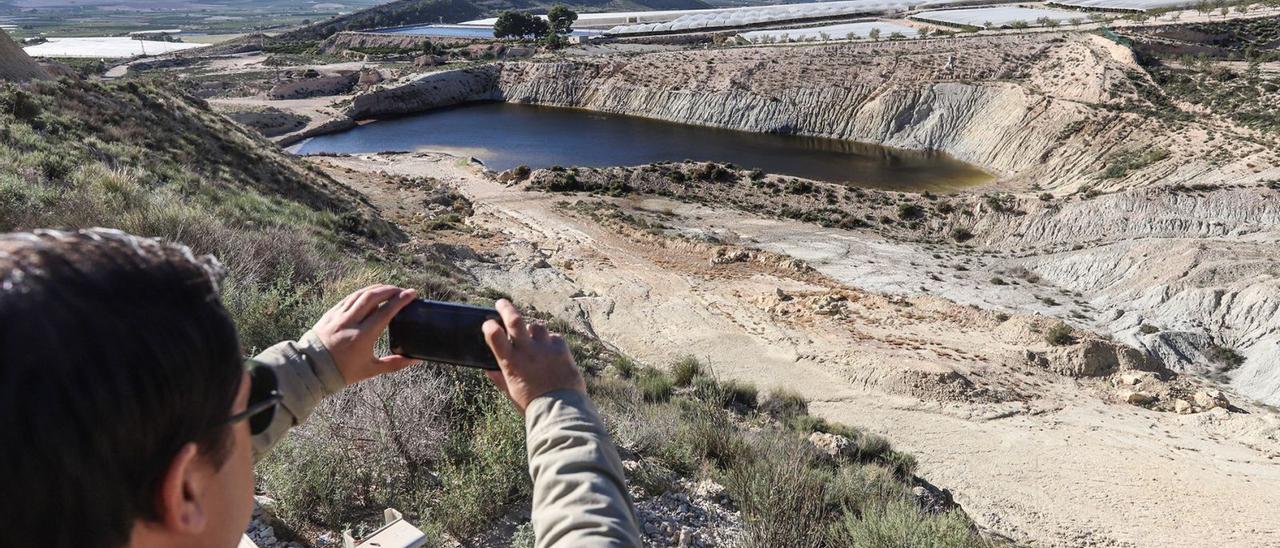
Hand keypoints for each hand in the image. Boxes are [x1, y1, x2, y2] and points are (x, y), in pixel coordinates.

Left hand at [312, 284, 419, 384]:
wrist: (312, 369)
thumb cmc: (343, 371)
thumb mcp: (371, 370)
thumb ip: (394, 364)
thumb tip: (415, 359)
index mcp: (362, 336)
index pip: (385, 312)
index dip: (400, 300)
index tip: (412, 293)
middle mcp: (350, 323)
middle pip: (372, 297)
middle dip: (389, 290)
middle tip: (401, 290)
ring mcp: (338, 316)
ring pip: (360, 294)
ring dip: (376, 289)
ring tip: (388, 289)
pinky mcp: (330, 314)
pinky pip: (349, 298)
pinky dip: (362, 293)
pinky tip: (370, 293)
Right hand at [482, 299, 585, 413]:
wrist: (560, 410)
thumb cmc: (532, 405)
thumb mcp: (512, 393)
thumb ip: (500, 379)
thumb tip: (488, 370)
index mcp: (511, 363)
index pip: (494, 335)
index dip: (489, 325)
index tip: (488, 323)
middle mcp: (527, 352)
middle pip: (515, 320)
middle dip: (506, 308)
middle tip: (502, 303)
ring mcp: (545, 349)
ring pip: (537, 326)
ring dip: (533, 330)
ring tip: (533, 339)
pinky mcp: (562, 350)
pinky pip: (554, 337)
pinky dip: (551, 341)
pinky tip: (550, 351)